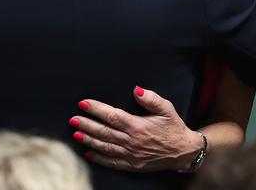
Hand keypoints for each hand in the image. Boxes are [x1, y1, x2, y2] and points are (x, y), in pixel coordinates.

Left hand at [70, 86, 203, 171]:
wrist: (183, 151)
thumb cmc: (174, 127)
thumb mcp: (166, 108)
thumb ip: (151, 98)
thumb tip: (136, 89)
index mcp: (138, 126)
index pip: (112, 116)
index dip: (96, 109)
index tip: (83, 103)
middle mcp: (132, 141)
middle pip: (104, 132)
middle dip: (86, 125)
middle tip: (72, 119)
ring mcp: (131, 155)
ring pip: (105, 147)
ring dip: (89, 140)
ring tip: (75, 134)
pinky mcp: (132, 165)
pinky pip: (112, 162)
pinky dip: (98, 158)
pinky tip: (88, 153)